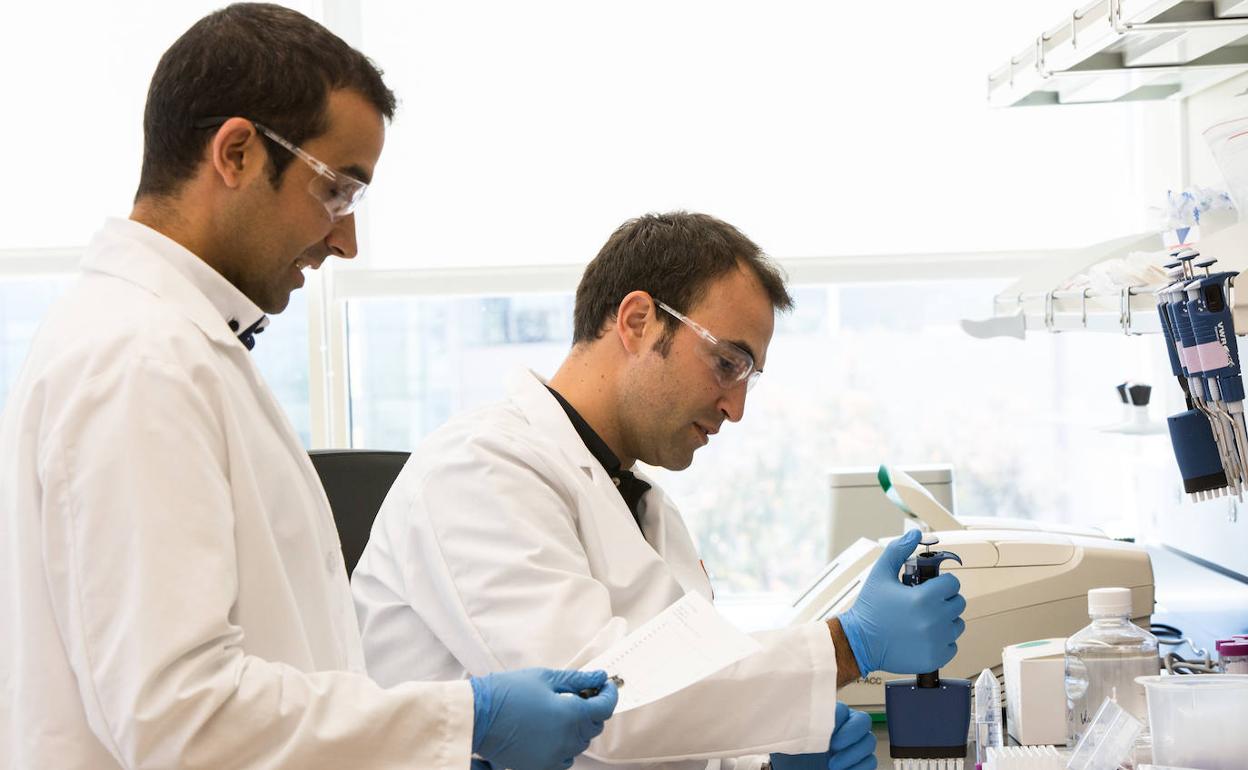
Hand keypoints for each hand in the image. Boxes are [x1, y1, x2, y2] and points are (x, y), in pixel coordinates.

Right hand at [470, 668, 617, 769]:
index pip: (604, 708)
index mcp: (571, 715)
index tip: (606, 685)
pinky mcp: (540, 766)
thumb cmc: (507, 692)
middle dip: (592, 709)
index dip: (609, 694)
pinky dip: (565, 746)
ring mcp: (554, 756)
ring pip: (580, 743)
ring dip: (578, 728)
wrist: (477, 716)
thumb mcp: (545, 678)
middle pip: (594, 727)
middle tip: (580, 694)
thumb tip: (599, 677)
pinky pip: (564, 758)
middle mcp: (567, 740)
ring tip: (561, 712)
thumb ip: (577, 680)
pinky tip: (552, 731)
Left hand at [769, 703, 875, 769]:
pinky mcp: (860, 762)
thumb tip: (799, 708)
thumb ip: (798, 722)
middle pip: (863, 720)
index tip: (824, 729)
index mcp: (829, 717)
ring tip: (833, 765)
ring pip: (869, 741)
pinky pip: (871, 761)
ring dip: (852, 754)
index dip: (837, 717)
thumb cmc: (792, 757)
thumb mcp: (790, 737)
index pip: (842, 708)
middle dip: (850, 733)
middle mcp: (845, 727)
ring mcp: (855, 745)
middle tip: (834, 746)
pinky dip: (859, 767)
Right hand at [836, 529, 965, 674]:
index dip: (942, 583)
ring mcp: (936, 641)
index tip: (931, 587)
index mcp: (924, 598)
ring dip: (945, 620)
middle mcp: (934, 620)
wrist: (859, 642)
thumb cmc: (869, 608)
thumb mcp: (880, 574)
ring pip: (957, 624)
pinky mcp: (935, 658)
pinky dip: (942, 641)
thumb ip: (898, 550)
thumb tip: (914, 533)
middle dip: (944, 600)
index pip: (953, 584)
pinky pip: (952, 645)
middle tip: (926, 603)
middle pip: (958, 603)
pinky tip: (923, 636)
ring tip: (924, 620)